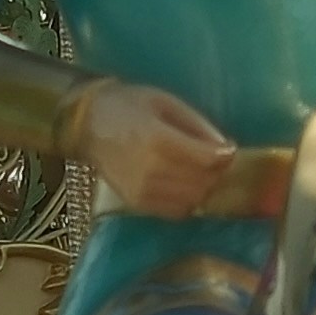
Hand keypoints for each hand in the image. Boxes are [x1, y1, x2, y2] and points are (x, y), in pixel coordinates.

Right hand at [60, 79, 282, 220]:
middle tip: (214, 158)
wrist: (87, 124)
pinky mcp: (136, 204)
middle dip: (216, 172)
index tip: (228, 147)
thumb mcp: (166, 102)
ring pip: (193, 200)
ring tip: (198, 170)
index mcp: (157, 140)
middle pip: (203, 183)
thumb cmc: (129, 106)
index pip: (207, 160)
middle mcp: (150, 170)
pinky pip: (176, 211)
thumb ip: (197, 125)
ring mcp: (142, 192)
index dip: (225, 155)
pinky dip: (187, 200)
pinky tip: (182, 183)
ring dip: (203, 187)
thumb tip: (225, 148)